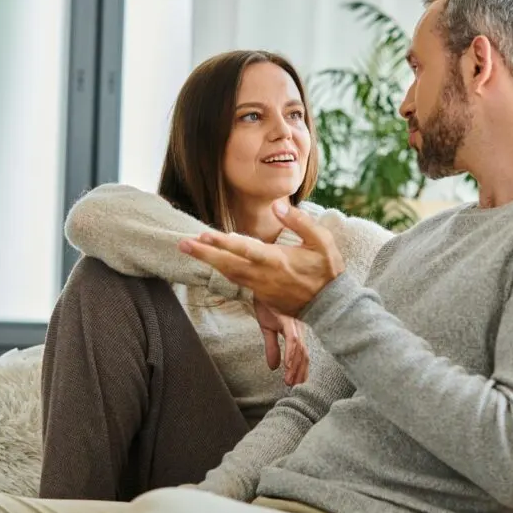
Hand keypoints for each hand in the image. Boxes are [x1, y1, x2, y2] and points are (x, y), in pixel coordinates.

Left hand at [179, 202, 345, 316]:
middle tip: (182, 243)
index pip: (245, 249)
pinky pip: (237, 281)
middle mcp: (264, 275)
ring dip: (208, 262)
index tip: (204, 234)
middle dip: (203, 254)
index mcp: (277, 260)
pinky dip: (222, 270)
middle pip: (227, 264)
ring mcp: (261, 288)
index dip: (222, 243)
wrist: (331, 306)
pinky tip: (212, 261)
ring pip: (228, 274)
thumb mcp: (322, 241)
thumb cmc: (327, 270)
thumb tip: (277, 206)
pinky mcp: (261, 295)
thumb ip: (300, 222)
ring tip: (190, 249)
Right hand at [254, 299, 308, 385]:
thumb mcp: (267, 329)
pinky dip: (291, 352)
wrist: (260, 286)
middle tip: (294, 387)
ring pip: (299, 350)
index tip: (297, 384)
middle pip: (304, 355)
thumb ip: (272, 348)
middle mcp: (299, 328)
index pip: (302, 355)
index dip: (301, 370)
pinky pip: (292, 338)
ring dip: (295, 367)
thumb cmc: (266, 305)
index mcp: (296, 331)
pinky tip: (288, 364)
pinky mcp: (286, 319)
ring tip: (290, 381)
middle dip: (299, 373)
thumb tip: (273, 367)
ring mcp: (294, 323)